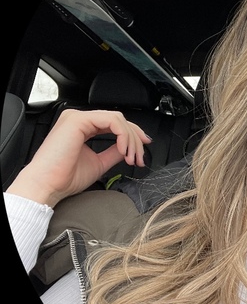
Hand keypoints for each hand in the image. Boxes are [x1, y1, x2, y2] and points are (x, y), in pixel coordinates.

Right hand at [7, 109, 151, 206]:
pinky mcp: (78, 120)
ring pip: (118, 120)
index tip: (143, 150)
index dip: (133, 135)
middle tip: (139, 158)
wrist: (48, 186)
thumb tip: (129, 148)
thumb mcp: (99, 163)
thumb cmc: (65, 178)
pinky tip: (123, 150)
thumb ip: (114, 152)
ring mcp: (78, 117)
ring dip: (130, 139)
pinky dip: (123, 135)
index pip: (114, 124)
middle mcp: (80, 120)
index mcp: (83, 127)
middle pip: (119, 121)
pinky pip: (111, 121)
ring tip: (131, 157)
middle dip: (135, 139)